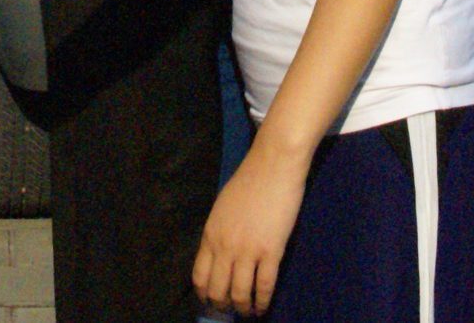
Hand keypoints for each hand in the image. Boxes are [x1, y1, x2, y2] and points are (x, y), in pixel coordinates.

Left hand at [193, 147, 307, 316]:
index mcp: (210, 234)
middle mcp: (224, 247)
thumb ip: (219, 233)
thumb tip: (220, 255)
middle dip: (222, 305)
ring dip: (242, 308)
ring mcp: (247, 251)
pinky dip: (262, 302)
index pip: (199, 276)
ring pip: (240, 293)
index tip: (210, 301)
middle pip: (217, 289)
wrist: (273, 166)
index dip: (204, 294)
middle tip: (230, 310)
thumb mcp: (222, 208)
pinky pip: (264, 286)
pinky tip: (262, 307)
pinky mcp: (271, 251)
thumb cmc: (249, 182)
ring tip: (247, 313)